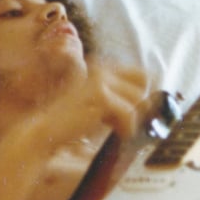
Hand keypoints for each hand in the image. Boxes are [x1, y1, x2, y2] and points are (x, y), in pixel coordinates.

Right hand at [34, 60, 148, 149]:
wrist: (47, 130)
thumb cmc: (74, 121)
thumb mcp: (101, 105)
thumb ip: (121, 98)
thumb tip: (151, 103)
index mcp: (102, 66)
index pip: (142, 73)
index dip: (147, 93)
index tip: (143, 111)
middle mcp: (103, 67)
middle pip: (144, 83)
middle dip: (141, 104)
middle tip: (129, 121)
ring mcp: (101, 79)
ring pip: (138, 99)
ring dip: (131, 118)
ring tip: (115, 128)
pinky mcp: (101, 96)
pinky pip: (128, 113)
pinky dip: (126, 128)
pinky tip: (116, 133)